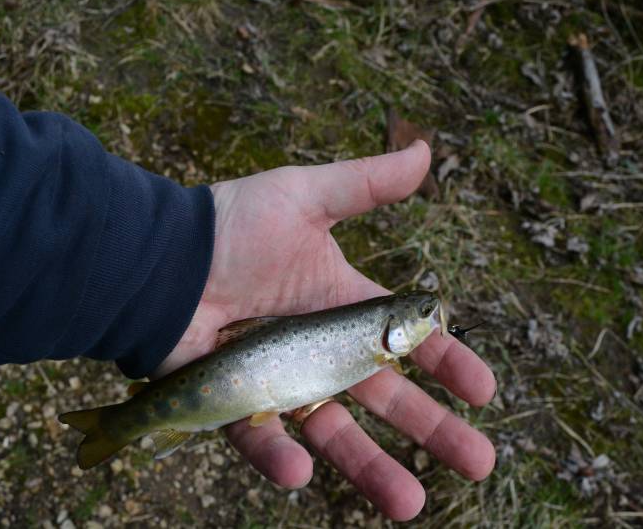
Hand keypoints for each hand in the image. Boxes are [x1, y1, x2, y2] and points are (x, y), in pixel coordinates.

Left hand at [156, 140, 495, 520]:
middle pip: (386, 400)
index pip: (407, 342)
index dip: (447, 362)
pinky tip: (301, 476)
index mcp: (343, 307)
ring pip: (334, 434)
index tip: (484, 390)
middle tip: (478, 462)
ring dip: (371, 470)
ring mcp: (279, 381)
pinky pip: (259, 440)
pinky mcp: (233, 402)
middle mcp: (319, 351)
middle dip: (433, 431)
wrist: (158, 256)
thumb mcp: (306, 196)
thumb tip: (428, 151)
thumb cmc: (232, 225)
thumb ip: (367, 184)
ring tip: (411, 506)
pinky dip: (277, 459)